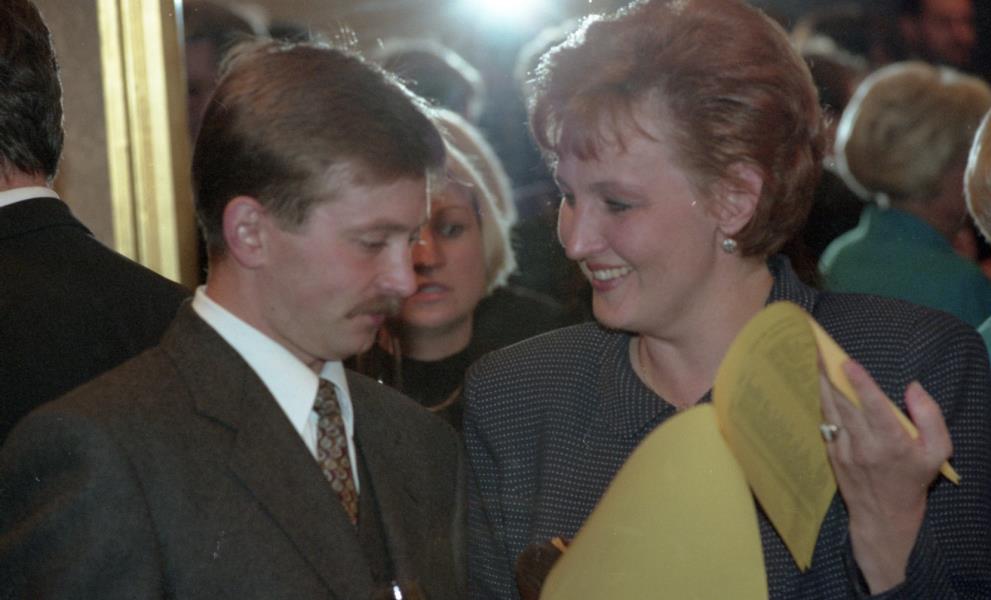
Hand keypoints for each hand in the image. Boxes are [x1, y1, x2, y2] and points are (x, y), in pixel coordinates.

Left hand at [818, 359, 951, 592]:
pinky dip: (822, 401)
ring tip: (815, 358)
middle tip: (820, 349)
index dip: (861, 385)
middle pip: (844, 404)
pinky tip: (818, 383)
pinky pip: (826, 421)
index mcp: (893, 443)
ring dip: (821, 383)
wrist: (884, 515)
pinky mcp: (832, 453)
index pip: (875, 408)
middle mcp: (865, 446)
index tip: (847, 363)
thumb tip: (913, 387)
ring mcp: (845, 450)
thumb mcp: (938, 451)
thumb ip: (931, 417)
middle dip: (831, 375)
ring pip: (831, 410)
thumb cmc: (914, 478)